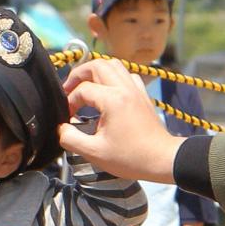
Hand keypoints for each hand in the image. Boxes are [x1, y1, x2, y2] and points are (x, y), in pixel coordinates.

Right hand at [59, 59, 184, 182]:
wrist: (162, 159)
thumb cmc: (130, 158)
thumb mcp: (94, 152)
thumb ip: (71, 138)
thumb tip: (61, 128)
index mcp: (113, 100)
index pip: (82, 90)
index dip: (69, 102)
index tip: (67, 118)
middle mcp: (125, 88)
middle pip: (97, 65)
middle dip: (79, 75)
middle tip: (69, 89)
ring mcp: (136, 89)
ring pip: (114, 65)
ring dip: (96, 72)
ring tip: (86, 86)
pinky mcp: (142, 95)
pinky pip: (126, 75)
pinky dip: (113, 77)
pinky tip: (108, 91)